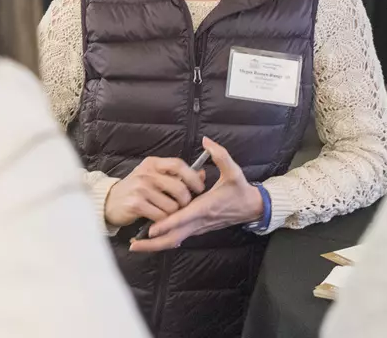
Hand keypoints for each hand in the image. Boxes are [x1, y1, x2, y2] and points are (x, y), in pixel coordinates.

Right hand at [104, 156, 206, 228]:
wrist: (110, 202)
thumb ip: (177, 176)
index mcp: (153, 163)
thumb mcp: (155, 177)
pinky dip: (162, 221)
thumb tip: (202, 173)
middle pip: (179, 187)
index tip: (200, 188)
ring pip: (171, 205)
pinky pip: (160, 216)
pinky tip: (157, 219)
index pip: (178, 165)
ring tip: (166, 213)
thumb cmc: (137, 189)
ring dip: (173, 214)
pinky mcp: (135, 204)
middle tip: (183, 206)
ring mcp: (140, 188)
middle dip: (186, 201)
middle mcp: (146, 173)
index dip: (192, 177)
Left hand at [129, 137, 263, 252]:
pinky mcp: (198, 229)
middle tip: (134, 245)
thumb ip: (221, 155)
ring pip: (175, 240)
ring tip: (135, 245)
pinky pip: (179, 237)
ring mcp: (198, 227)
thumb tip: (206, 141)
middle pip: (175, 237)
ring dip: (156, 244)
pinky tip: (150, 239)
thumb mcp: (234, 171)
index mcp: (206, 207)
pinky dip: (164, 240)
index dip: (167, 224)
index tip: (151, 229)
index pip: (184, 217)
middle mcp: (200, 221)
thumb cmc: (241, 190)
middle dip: (154, 244)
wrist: (252, 208)